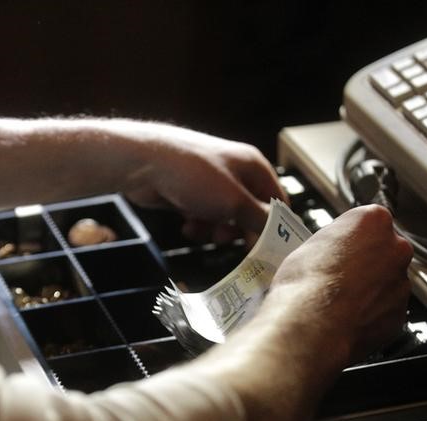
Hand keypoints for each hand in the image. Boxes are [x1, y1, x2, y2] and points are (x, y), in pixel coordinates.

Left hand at [122, 125, 286, 242]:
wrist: (143, 164)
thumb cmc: (194, 176)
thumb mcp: (234, 202)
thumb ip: (261, 220)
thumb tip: (282, 235)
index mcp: (253, 166)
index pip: (277, 201)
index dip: (274, 227)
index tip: (266, 251)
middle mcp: (235, 171)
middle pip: (250, 211)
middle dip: (238, 230)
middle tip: (226, 241)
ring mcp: (210, 182)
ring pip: (224, 217)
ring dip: (215, 230)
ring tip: (202, 231)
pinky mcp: (190, 192)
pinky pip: (203, 215)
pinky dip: (198, 224)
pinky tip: (187, 226)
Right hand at [267, 204, 413, 365]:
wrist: (311, 325)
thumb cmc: (306, 284)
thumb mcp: (307, 245)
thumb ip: (333, 242)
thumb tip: (332, 250)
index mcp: (373, 221)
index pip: (367, 220)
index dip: (349, 236)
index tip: (338, 246)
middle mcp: (395, 249)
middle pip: (383, 250)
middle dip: (365, 262)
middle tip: (337, 273)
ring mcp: (400, 284)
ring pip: (386, 282)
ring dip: (368, 288)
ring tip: (337, 299)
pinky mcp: (399, 315)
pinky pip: (385, 310)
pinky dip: (370, 313)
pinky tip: (345, 316)